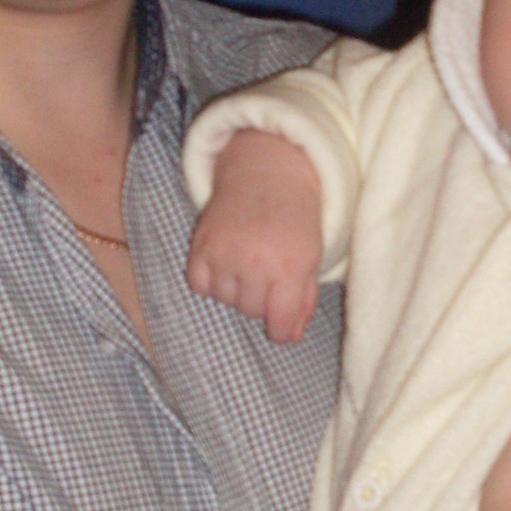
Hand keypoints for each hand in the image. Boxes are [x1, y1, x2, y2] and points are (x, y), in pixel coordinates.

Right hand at [186, 129, 322, 343]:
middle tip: (267, 271)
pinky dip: (210, 280)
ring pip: (226, 300)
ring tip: (247, 261)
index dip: (280, 329)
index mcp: (289, 269)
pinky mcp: (201, 246)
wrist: (268, 173)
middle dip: (261, 299)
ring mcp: (225, 255)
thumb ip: (303, 300)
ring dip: (236, 288)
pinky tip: (225, 261)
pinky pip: (200, 286)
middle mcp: (256, 264)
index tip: (280, 323)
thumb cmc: (296, 220)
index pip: (278, 325)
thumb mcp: (311, 258)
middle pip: (251, 312)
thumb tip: (290, 338)